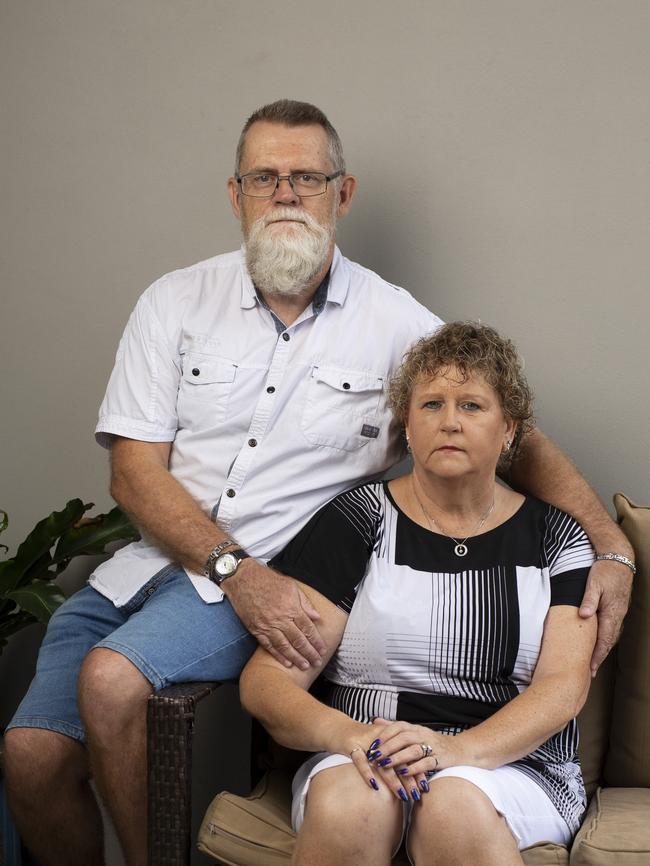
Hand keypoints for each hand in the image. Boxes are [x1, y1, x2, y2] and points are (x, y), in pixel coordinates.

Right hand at [224, 561, 325, 669]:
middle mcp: (280, 619)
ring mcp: (267, 625)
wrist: (243, 579)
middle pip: (298, 640)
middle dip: (309, 653)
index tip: (322, 649)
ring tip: (304, 666)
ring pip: (285, 646)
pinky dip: (278, 656)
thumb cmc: (267, 580)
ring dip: (296, 658)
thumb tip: (316, 617)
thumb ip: (305, 603)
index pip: (308, 628)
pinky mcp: (256, 629)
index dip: (316, 641)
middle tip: (317, 662)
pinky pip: (269, 646)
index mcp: (291, 607)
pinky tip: (286, 662)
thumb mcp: (291, 586)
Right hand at [343, 721, 428, 802]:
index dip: (416, 770)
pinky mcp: (351, 745)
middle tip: (417, 795)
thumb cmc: (359, 739)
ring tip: (402, 795)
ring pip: (382, 763)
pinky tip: (374, 786)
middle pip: (398, 760)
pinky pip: (360, 760)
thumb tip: (410, 774)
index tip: (424, 787)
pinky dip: (367, 773)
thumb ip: (392, 755)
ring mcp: (365, 741)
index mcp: (388, 737)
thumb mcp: (378, 744)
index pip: (406, 754)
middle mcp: (379, 739)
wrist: (336, 726)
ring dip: (393, 780)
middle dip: (409, 779)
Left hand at [363, 718, 461, 780]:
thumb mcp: (413, 732)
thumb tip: (376, 720)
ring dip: (398, 757)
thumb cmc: (430, 742)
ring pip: (414, 750)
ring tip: (385, 764)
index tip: (372, 744)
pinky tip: (404, 773)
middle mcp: (423, 735)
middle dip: (388, 747)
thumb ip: (395, 727)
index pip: (398, 726)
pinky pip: (427, 763)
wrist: (458, 749)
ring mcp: (432, 747)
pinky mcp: (440, 759)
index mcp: (415, 728)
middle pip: (404, 737)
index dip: (385, 734)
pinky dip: (415, 768)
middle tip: (374, 756)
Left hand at [579, 559, 632, 675]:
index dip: (597, 655)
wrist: (619, 559)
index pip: (604, 639)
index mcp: (611, 612)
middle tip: (591, 672)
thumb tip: (584, 616)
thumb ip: (589, 600)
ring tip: (594, 661)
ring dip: (603, 649)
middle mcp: (617, 615)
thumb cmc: (605, 571)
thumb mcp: (594, 584)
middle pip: (609, 641)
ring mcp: (619, 612)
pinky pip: (612, 628)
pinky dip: (606, 638)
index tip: (591, 668)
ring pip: (611, 636)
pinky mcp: (617, 608)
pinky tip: (600, 642)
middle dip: (600, 657)